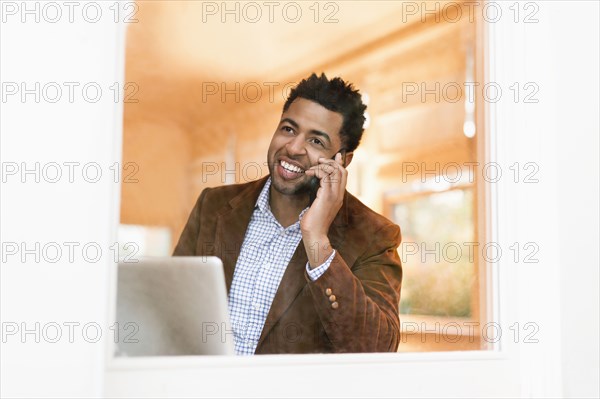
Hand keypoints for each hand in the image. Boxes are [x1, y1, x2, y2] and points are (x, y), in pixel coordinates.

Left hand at [301, 153, 346, 267]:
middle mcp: (339, 194)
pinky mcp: (326, 196)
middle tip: (320, 160)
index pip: (344, 175)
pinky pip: (325, 176)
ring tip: (312, 167)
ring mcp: (334, 195)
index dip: (339, 163)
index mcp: (338, 196)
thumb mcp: (318, 205)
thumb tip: (316, 187)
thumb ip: (320, 195)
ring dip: (323, 165)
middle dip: (331, 161)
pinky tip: (308, 173)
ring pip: (335, 171)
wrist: (314, 234)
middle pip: (342, 170)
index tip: (332, 157)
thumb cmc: (314, 222)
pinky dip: (317, 171)